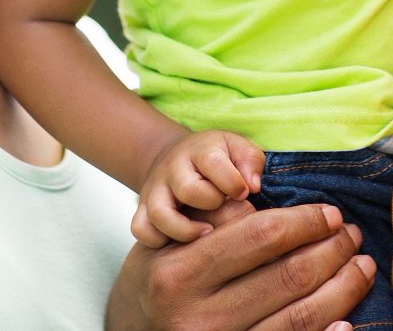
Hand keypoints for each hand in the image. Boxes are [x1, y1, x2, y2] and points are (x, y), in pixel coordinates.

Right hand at [107, 200, 374, 330]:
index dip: (305, 222)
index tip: (330, 213)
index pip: (260, 237)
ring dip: (342, 288)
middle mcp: (201, 318)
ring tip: (361, 266)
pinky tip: (347, 317)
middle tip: (351, 235)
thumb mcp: (168, 241)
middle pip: (288, 277)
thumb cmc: (157, 278)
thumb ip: (216, 221)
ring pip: (300, 317)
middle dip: (332, 251)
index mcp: (180, 274)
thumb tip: (282, 210)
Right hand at [134, 130, 265, 246]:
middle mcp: (173, 169)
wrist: (177, 157)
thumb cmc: (218, 158)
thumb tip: (252, 186)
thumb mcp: (237, 149)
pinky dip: (156, 240)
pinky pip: (140, 229)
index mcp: (200, 151)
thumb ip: (250, 162)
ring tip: (207, 232)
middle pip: (188, 189)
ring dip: (186, 230)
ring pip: (159, 213)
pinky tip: (180, 242)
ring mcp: (155, 189)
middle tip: (223, 207)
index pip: (213, 163)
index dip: (233, 183)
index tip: (244, 194)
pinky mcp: (143, 208)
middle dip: (211, 203)